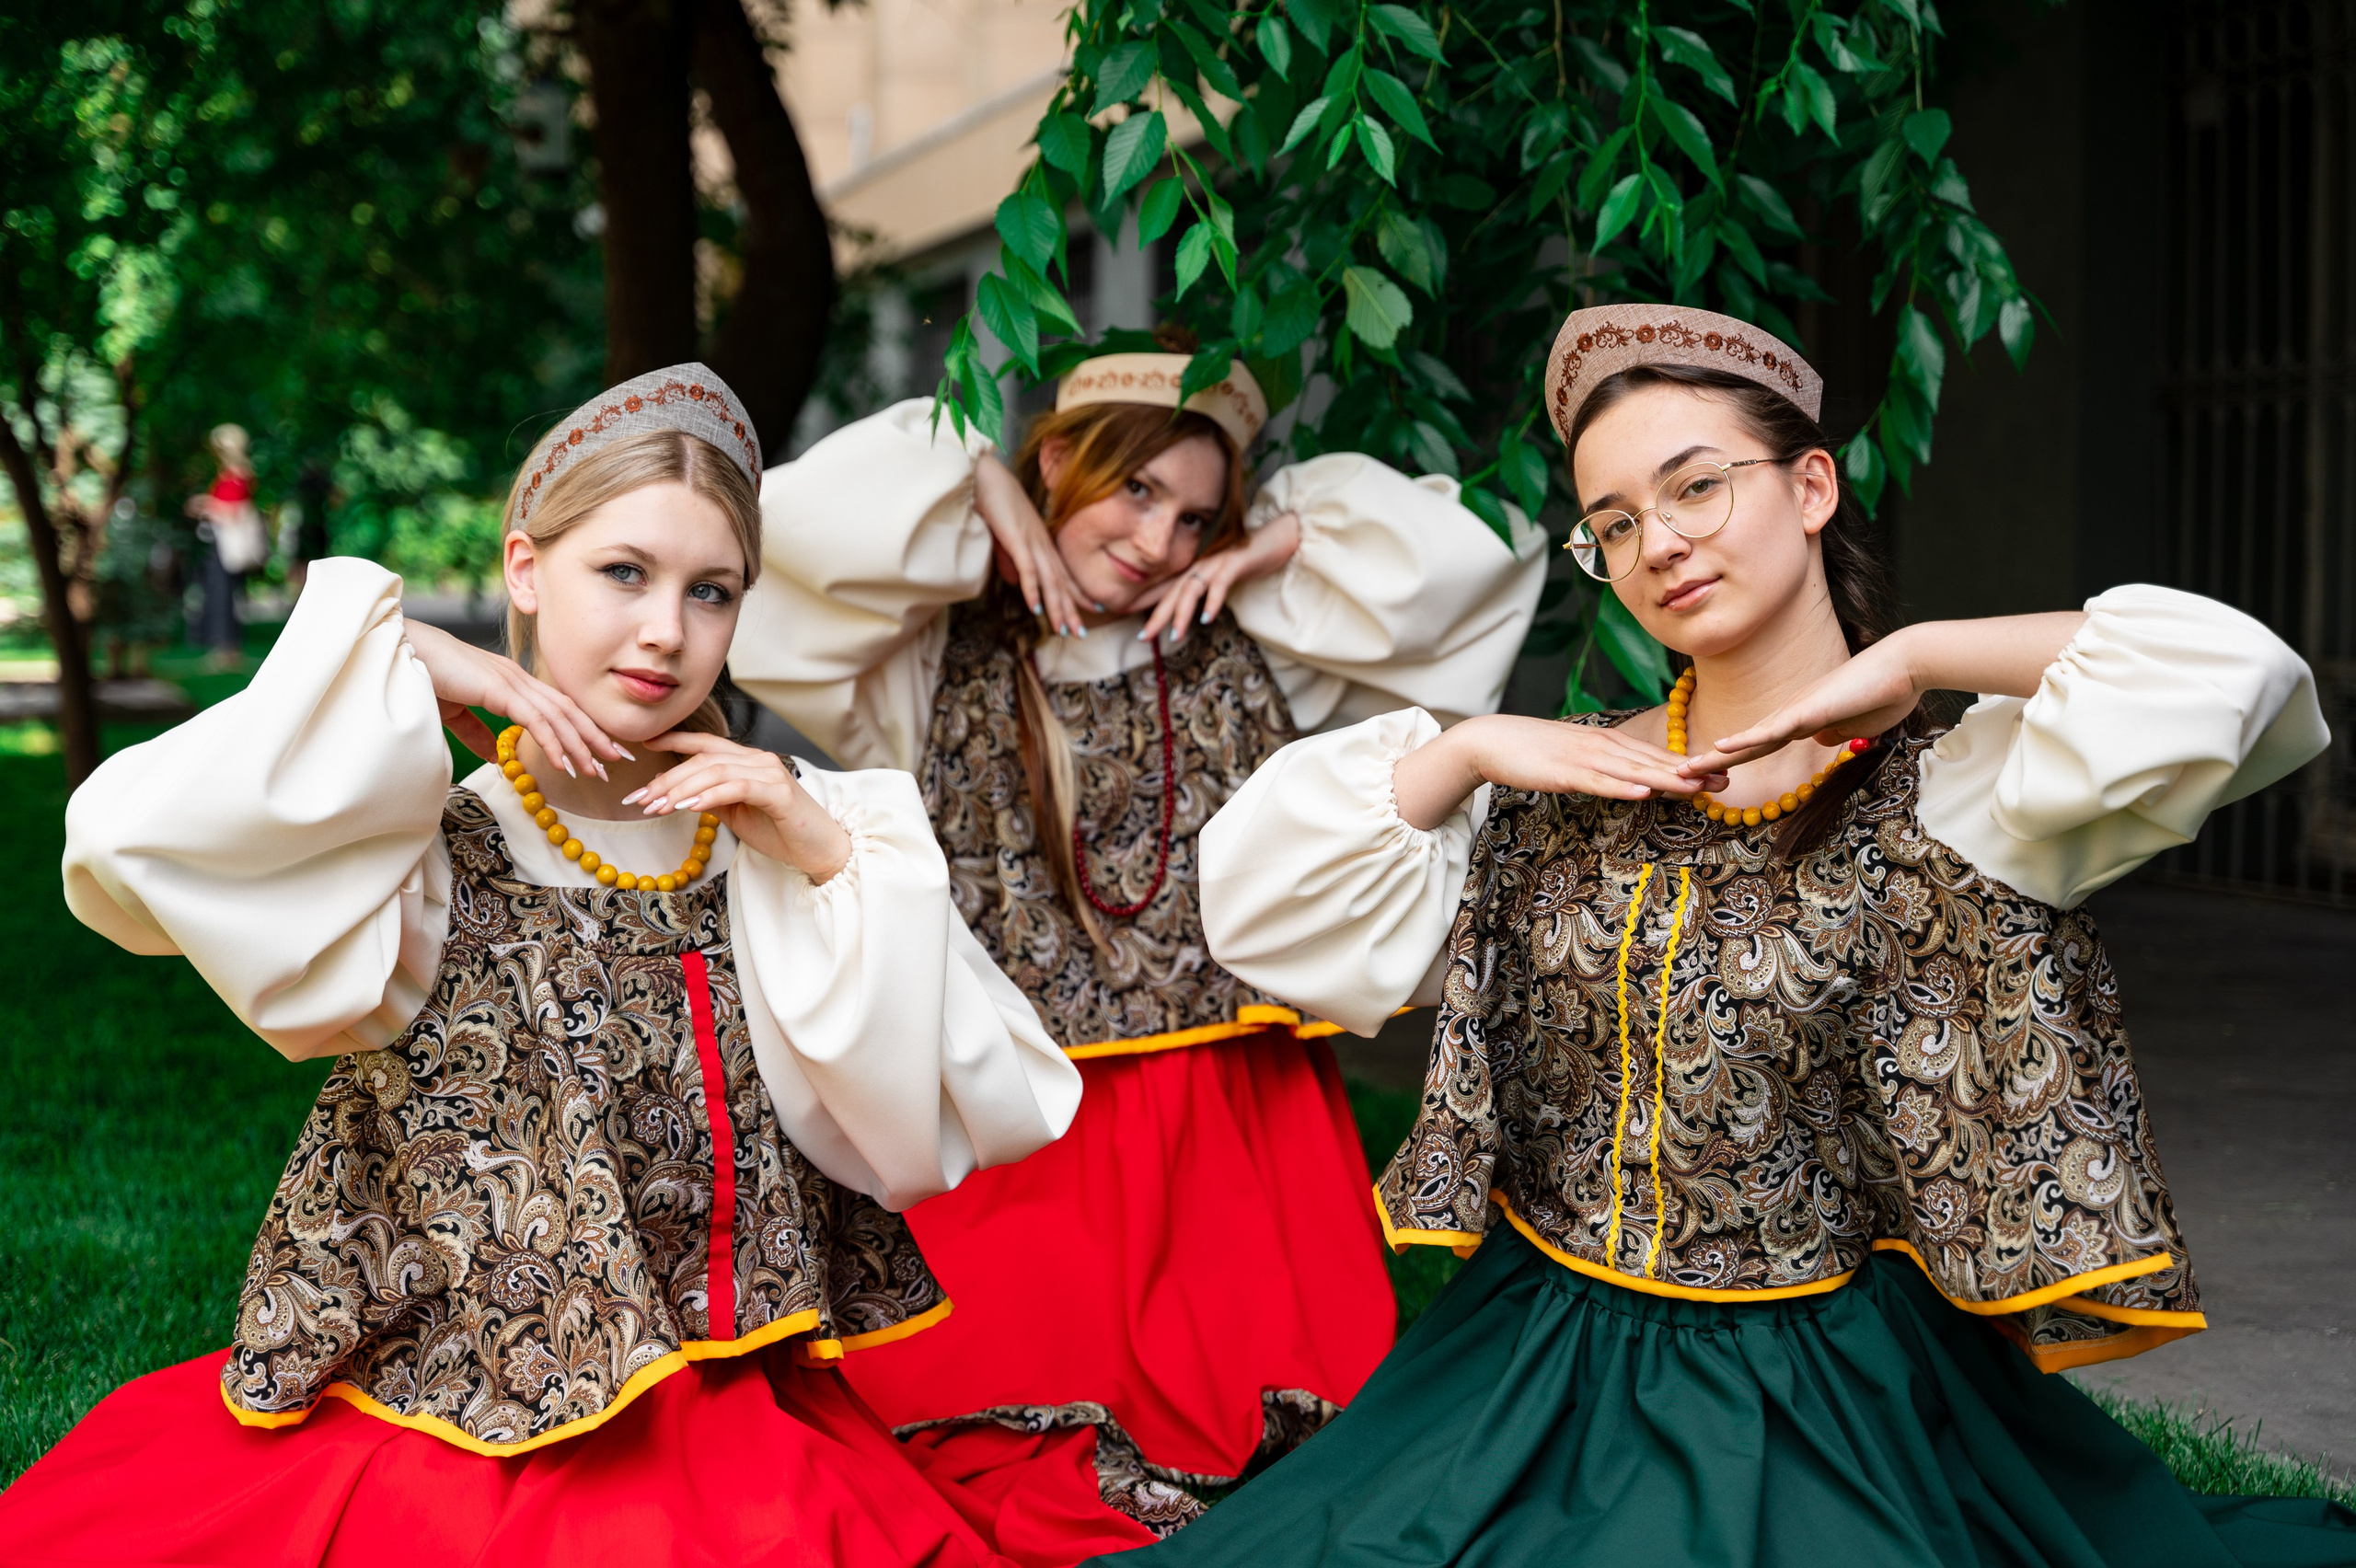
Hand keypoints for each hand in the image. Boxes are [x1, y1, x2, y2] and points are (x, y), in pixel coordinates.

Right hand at [402, 618, 627, 779]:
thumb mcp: (455, 711)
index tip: (601, 750)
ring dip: (580, 745)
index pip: (556, 706)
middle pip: (567, 710)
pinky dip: (552, 741)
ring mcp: (509, 681)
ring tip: (596, 770)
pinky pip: (534, 719)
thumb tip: (494, 756)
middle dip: (594, 737)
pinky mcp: (497, 689)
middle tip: (617, 761)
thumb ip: (476, 732)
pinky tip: (564, 763)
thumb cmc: (421, 676)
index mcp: (510, 681)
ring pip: (557, 716)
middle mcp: (517, 678)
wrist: (398, 652)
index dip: (581, 727)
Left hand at [625, 731, 850, 882]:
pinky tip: (689, 808)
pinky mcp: (778, 792)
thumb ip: (712, 798)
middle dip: (667, 778)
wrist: (820, 850)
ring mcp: (769, 773)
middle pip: (703, 759)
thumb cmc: (781, 832)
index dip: (675, 740)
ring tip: (658, 807)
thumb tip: (678, 794)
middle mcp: (758, 760)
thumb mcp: (737, 814)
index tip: (645, 745)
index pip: (707, 744)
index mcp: (748, 762)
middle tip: (641, 799)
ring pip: (715, 770)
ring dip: (681, 789)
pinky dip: (709, 795)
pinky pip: (736, 787)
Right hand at [974, 453, 1089, 636]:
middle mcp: (1043, 544)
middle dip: (1072, 609)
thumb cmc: (994, 503)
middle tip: (1081, 633)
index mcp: (1042, 543)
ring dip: (1056, 607)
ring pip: (1050, 580)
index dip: (1078, 594)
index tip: (1094, 610)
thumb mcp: (1005, 536)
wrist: (985, 476)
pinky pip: (1028, 568)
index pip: (1064, 574)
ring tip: (1063, 629)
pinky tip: (1036, 608)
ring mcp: (1032, 541)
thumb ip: (1010, 558)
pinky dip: (1033, 589)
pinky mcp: (1017, 539)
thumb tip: (1013, 580)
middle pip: (1061, 582)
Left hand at [1135, 511, 1301, 645]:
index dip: (1147, 606)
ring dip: (1182, 613)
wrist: (1275, 539)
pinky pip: (1220, 583)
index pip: (1166, 591)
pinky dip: (1213, 601)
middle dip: (1157, 615)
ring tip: (1176, 635)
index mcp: (1195, 572)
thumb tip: (1189, 614)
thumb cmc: (1247, 562)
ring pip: (1192, 589)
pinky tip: (1207, 619)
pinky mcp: (1235, 563)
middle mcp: (1200, 566)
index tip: (1130, 624)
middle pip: (1173, 593)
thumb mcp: (1220, 581)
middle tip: (1143, 636)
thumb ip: (1204, 593)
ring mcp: (1216, 563)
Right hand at [1394, 713, 1727, 830]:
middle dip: (1691, 773)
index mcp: (1606, 743)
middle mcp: (1601, 746)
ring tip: (1697, 787)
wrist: (1490, 740)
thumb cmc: (1531, 751)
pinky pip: (1597, 782)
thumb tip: (1630, 779)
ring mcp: (1583, 759)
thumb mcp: (1575, 757)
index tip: (1721, 774)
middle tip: (1726, 782)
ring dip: (1666, 780)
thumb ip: (1602, 766)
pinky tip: (1643, 794)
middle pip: (1652, 762)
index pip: (1654, 756)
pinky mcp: (1562, 772)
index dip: (1689, 766)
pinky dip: (1622, 788)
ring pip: (1632, 772)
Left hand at [1677, 638, 1917, 776]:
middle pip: (1745, 743)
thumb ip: (1834, 732)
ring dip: (1715, 755)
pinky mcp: (1810, 709)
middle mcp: (1793, 713)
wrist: (1907, 667)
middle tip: (1678, 775)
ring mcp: (1798, 710)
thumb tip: (1818, 739)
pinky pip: (1772, 728)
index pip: (1762, 745)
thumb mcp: (1856, 726)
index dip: (1737, 761)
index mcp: (1803, 720)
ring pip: (1749, 738)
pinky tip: (1721, 748)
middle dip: (1711, 761)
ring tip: (1683, 770)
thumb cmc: (1887, 693)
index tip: (1711, 774)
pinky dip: (1745, 739)